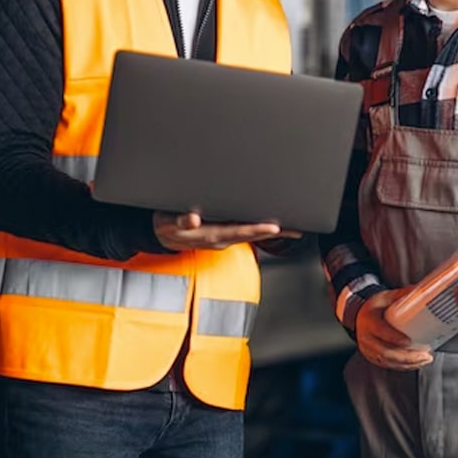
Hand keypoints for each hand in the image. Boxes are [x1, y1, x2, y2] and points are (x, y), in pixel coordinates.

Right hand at [153, 211, 299, 250]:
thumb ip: (181, 221)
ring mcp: (224, 237)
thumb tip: (193, 219)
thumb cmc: (167, 224)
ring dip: (271, 231)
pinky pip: (245, 233)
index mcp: (211, 234)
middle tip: (295, 228)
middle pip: (252, 235)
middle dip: (273, 232)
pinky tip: (274, 227)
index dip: (257, 229)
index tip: (274, 228)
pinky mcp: (223, 234)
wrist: (162, 234)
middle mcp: (221, 238)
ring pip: (251, 235)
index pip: (239, 232)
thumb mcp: (168, 221)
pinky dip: (261, 230)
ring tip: (292, 228)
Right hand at [355, 288, 433, 370]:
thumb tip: (421, 291)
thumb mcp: (385, 297)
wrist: (359, 316)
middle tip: (424, 355)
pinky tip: (416, 363)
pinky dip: (403, 366)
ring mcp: (368, 350)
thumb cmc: (375, 307)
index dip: (394, 338)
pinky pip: (388, 365)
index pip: (380, 331)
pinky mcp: (372, 357)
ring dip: (408, 363)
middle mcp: (366, 338)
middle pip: (386, 352)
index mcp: (368, 321)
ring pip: (388, 361)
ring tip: (425, 359)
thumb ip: (402, 295)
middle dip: (407, 356)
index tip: (409, 341)